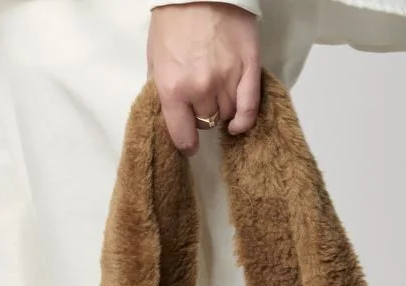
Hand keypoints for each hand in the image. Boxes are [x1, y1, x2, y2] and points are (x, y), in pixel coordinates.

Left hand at [148, 3, 261, 154]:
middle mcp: (200, 89)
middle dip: (203, 114)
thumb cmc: (173, 19)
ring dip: (222, 109)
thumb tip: (171, 115)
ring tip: (218, 94)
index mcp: (172, 87)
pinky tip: (238, 123)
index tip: (189, 144)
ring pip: (227, 115)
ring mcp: (227, 80)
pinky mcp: (248, 69)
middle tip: (201, 100)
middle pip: (207, 122)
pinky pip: (250, 109)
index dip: (186, 143)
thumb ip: (162, 89)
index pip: (182, 136)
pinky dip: (244, 120)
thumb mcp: (155, 57)